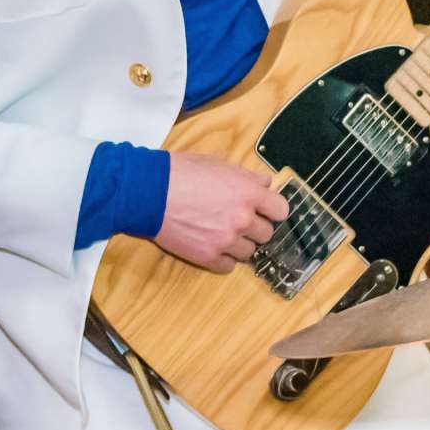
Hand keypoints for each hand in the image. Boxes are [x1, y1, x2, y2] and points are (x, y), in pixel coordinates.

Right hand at [152, 154, 289, 272]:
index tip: (264, 210)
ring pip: (248, 252)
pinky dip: (223, 258)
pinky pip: (228, 266)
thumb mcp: (217, 163)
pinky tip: (211, 245)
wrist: (148, 192)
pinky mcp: (208, 256)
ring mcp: (225, 240)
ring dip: (238, 243)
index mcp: (248, 193)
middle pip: (266, 234)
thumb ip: (246, 176)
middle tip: (236, 220)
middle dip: (254, 227)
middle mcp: (242, 219)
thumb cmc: (179, 173)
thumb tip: (265, 184)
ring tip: (220, 232)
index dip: (272, 210)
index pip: (281, 210)